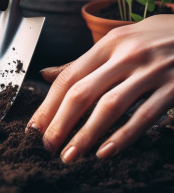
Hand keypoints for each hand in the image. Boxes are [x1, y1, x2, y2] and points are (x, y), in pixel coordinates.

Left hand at [28, 15, 173, 162]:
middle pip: (83, 93)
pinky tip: (105, 151)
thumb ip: (83, 62)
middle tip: (47, 146)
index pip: (69, 77)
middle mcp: (126, 56)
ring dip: (86, 134)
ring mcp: (151, 72)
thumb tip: (46, 75)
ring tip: (70, 155)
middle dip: (60, 123)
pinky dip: (123, 136)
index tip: (35, 128)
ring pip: (110, 106)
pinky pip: (144, 116)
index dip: (49, 105)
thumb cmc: (156, 38)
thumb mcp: (118, 41)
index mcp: (108, 44)